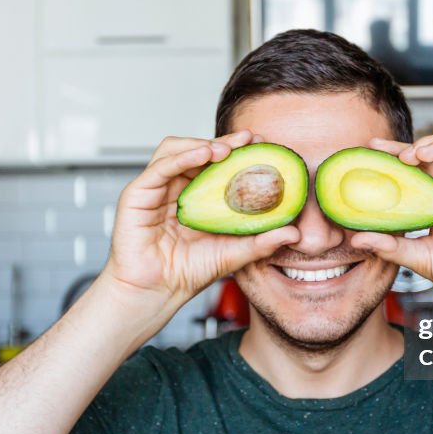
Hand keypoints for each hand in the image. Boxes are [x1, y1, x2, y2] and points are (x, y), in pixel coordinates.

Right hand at [103, 130, 299, 307]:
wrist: (156, 294)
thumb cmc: (187, 272)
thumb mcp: (234, 254)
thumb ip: (262, 242)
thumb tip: (295, 233)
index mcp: (196, 196)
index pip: (217, 163)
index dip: (239, 150)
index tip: (264, 145)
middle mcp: (175, 187)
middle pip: (198, 150)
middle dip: (225, 141)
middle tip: (250, 139)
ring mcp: (155, 188)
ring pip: (176, 149)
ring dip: (202, 143)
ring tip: (226, 149)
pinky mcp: (137, 194)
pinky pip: (160, 167)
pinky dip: (182, 156)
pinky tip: (203, 155)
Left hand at [351, 134, 432, 303]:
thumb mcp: (417, 257)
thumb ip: (390, 245)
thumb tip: (357, 238)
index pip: (414, 175)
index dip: (392, 164)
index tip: (368, 160)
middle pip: (428, 158)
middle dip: (400, 148)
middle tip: (375, 147)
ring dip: (422, 144)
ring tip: (402, 155)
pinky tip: (423, 153)